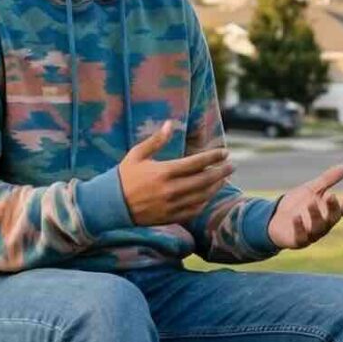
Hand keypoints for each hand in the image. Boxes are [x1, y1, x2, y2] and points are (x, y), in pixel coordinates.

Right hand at [117, 121, 232, 226]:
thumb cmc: (124, 176)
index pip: (197, 163)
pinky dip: (204, 202)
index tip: (225, 152)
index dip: (213, 156)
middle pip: (204, 180)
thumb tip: (170, 124)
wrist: (110, 204)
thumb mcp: (137, 154)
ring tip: (223, 179)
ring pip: (202, 196)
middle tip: (232, 165)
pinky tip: (208, 195)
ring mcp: (171, 205)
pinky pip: (193, 210)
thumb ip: (156, 140)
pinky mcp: (169, 217)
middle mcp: (170, 189)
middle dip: (221, 171)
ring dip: (215, 187)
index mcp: (164, 171)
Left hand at [267, 165, 342, 249]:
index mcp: (329, 212)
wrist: (275, 219)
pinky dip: (299, 228)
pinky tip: (296, 217)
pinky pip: (301, 237)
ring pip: (318, 228)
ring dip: (316, 216)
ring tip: (310, 202)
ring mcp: (311, 234)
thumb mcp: (312, 189)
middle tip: (330, 195)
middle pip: (333, 218)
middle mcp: (323, 224)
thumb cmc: (297, 205)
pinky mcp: (298, 241)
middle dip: (332, 208)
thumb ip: (327, 180)